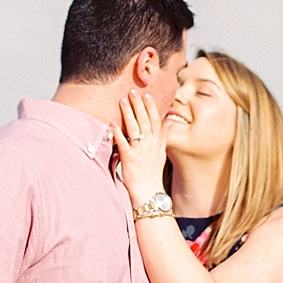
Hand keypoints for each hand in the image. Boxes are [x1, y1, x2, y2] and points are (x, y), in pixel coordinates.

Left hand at [112, 89, 166, 206]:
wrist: (148, 190)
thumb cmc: (153, 171)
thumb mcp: (162, 151)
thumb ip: (164, 135)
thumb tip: (170, 120)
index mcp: (157, 142)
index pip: (155, 120)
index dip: (151, 107)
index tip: (146, 95)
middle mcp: (149, 144)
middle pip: (144, 121)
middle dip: (138, 105)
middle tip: (132, 92)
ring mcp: (139, 151)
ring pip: (134, 129)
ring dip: (128, 114)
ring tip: (122, 101)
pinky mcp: (128, 158)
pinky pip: (123, 143)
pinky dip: (118, 133)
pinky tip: (113, 123)